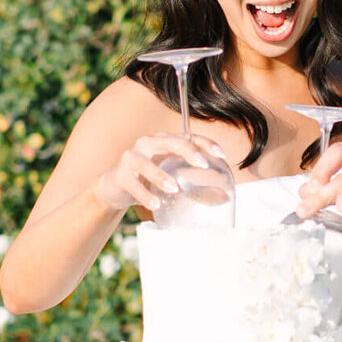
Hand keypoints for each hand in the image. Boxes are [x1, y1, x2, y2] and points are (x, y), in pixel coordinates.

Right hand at [94, 133, 229, 213]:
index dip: (206, 144)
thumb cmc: (149, 182)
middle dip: (188, 151)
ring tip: (175, 189)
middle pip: (170, 142)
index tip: (222, 156)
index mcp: (165, 143)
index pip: (189, 137)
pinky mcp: (120, 174)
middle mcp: (149, 144)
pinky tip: (156, 204)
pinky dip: (145, 194)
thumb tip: (225, 198)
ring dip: (161, 176)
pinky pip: (133, 184)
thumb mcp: (175, 182)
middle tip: (203, 165)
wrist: (116, 189)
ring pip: (146, 163)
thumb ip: (198, 189)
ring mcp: (132, 157)